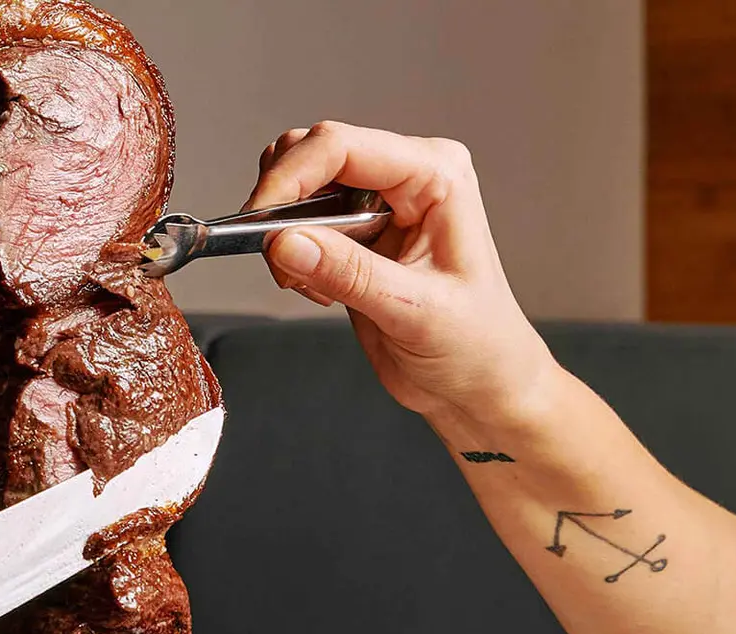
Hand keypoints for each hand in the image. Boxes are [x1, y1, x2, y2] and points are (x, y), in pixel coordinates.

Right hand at [244, 121, 559, 433]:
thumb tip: (284, 241)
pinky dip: (291, 255)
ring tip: (306, 282)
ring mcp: (380, 205)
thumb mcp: (413, 310)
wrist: (478, 384)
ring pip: (301, 186)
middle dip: (282, 203)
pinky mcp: (357, 237)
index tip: (258, 222)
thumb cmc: (473, 345)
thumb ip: (348, 272)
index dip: (290, 177)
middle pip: (315, 154)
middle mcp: (407, 179)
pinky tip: (320, 290)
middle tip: (279, 260)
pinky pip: (302, 224)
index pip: (343, 147)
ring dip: (283, 231)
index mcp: (435, 176)